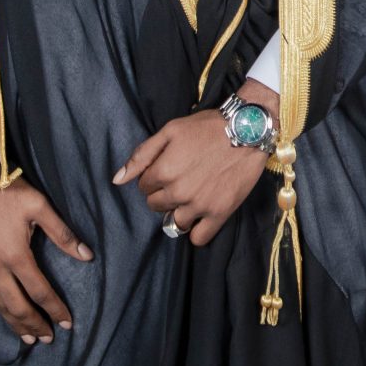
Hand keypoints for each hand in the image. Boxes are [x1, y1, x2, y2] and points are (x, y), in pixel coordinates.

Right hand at [0, 182, 91, 344]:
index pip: (40, 292)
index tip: (67, 323)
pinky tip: (3, 309)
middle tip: (47, 339)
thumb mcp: (39, 206)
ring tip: (27, 336)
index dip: (55, 309)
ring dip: (13, 322)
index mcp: (16, 255)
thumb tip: (86, 256)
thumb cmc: (6, 189)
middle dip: (34, 325)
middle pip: (17, 306)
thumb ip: (62, 234)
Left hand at [115, 81, 278, 247]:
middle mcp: (179, 192)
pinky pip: (199, 238)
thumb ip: (142, 155)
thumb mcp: (170, 130)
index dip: (153, 178)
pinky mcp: (220, 213)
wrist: (248, 131)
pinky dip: (196, 231)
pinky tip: (200, 217)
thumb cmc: (208, 127)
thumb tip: (118, 180)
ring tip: (191, 196)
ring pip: (175, 222)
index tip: (168, 169)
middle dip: (163, 194)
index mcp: (164, 171)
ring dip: (179, 211)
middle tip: (181, 180)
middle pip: (156, 206)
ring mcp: (199, 205)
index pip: (144, 187)